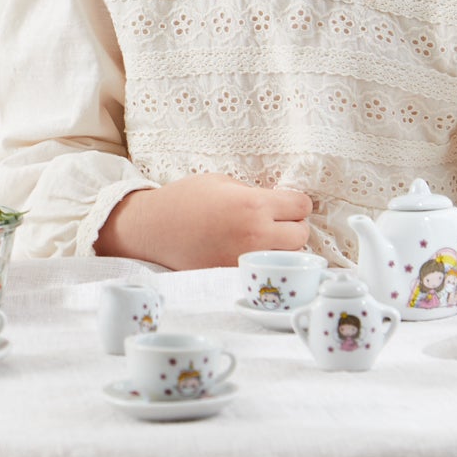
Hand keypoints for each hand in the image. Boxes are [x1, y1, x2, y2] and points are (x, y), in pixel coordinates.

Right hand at [94, 173, 312, 269]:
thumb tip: (277, 204)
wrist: (154, 228)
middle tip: (277, 221)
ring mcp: (246, 259)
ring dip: (282, 248)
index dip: (296, 203)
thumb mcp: (223, 182)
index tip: (286, 203)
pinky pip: (263, 269)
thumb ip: (254, 193)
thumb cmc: (186, 199)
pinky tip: (249, 252)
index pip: (302, 206)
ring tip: (264, 238)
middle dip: (293, 226)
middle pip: (302, 235)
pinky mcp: (235, 275)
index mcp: (254, 205)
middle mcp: (255, 235)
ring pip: (288, 258)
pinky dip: (263, 262)